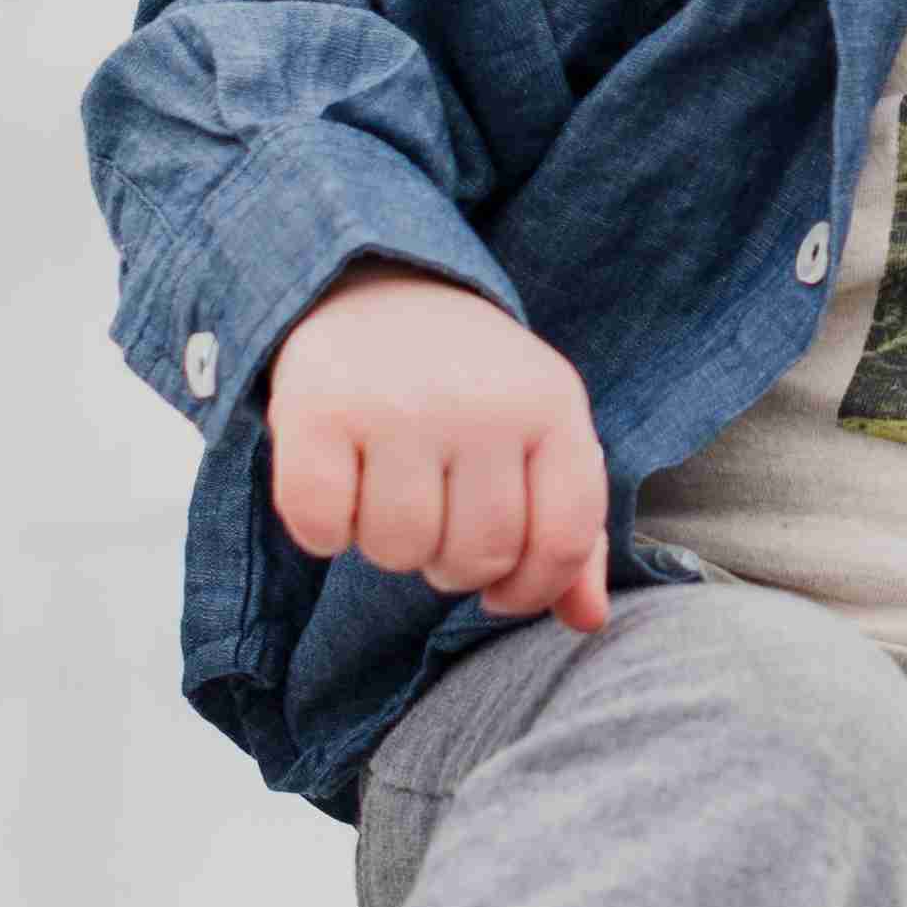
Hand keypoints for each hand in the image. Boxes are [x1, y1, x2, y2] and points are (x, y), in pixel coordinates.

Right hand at [265, 266, 614, 628]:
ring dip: (387, 546)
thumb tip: (587, 620)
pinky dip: (323, 530)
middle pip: (476, 557)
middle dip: (450, 565)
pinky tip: (338, 486)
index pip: (563, 540)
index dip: (531, 589)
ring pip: (399, 550)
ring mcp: (399, 403)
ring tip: (388, 493)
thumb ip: (568, 528)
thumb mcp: (538, 433)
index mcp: (553, 405)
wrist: (376, 285)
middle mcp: (482, 401)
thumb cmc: (467, 385)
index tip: (500, 589)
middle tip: (434, 518)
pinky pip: (321, 527)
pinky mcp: (319, 408)